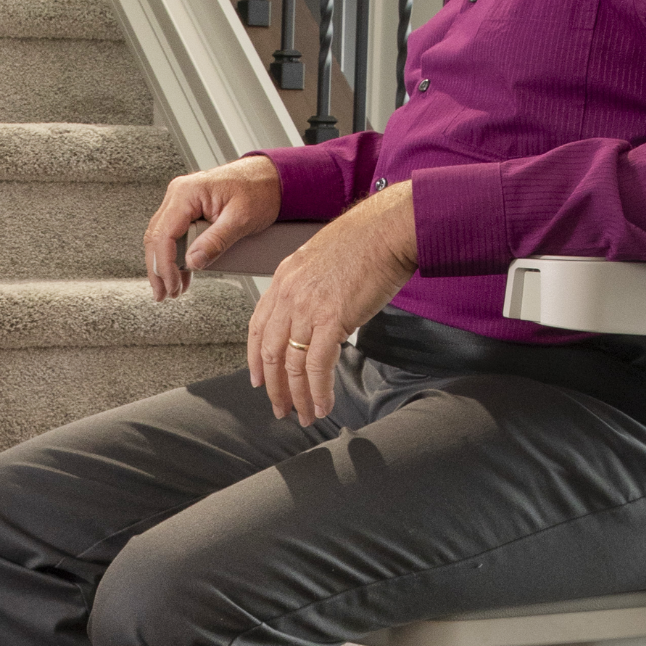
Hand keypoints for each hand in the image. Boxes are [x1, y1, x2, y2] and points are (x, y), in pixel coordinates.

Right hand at [142, 156, 282, 299]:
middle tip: (165, 293)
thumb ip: (215, 241)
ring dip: (165, 264)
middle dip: (159, 269)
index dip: (165, 265)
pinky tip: (183, 273)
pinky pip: (175, 234)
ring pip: (162, 238)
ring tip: (173, 288)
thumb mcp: (240, 219)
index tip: (171, 285)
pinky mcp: (189, 209)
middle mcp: (179, 194)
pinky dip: (176, 255)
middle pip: (156, 237)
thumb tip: (193, 262)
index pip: (164, 234)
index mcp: (187, 193)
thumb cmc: (259, 190)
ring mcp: (182, 201)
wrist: (272, 178)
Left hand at [247, 182, 417, 425]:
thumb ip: (312, 286)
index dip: (256, 358)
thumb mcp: (323, 258)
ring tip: (304, 416)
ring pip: (292, 364)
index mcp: (284, 277)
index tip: (259, 379)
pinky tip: (323, 405)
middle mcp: (289, 294)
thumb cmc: (366, 240)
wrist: (389, 229)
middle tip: (281, 408)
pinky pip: (317, 365)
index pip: (259, 326)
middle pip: (270, 351)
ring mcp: (307, 307)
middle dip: (274, 387)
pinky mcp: (332, 319)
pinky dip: (318, 390)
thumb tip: (318, 312)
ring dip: (297, 396)